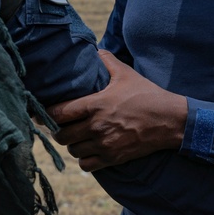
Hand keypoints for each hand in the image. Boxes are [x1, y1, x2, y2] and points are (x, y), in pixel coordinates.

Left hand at [47, 50, 187, 171]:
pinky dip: (84, 159)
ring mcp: (104, 144)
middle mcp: (97, 126)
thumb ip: (107, 60)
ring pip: (72, 150)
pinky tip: (88, 150)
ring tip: (77, 137)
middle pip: (62, 135)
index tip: (45, 112)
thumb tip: (95, 50)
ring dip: (72, 144)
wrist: (169, 120)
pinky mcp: (113, 158)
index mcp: (96, 104)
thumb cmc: (147, 95)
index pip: (60, 113)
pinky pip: (86, 165)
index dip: (48, 113)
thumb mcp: (126, 74)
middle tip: (62, 125)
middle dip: (59, 130)